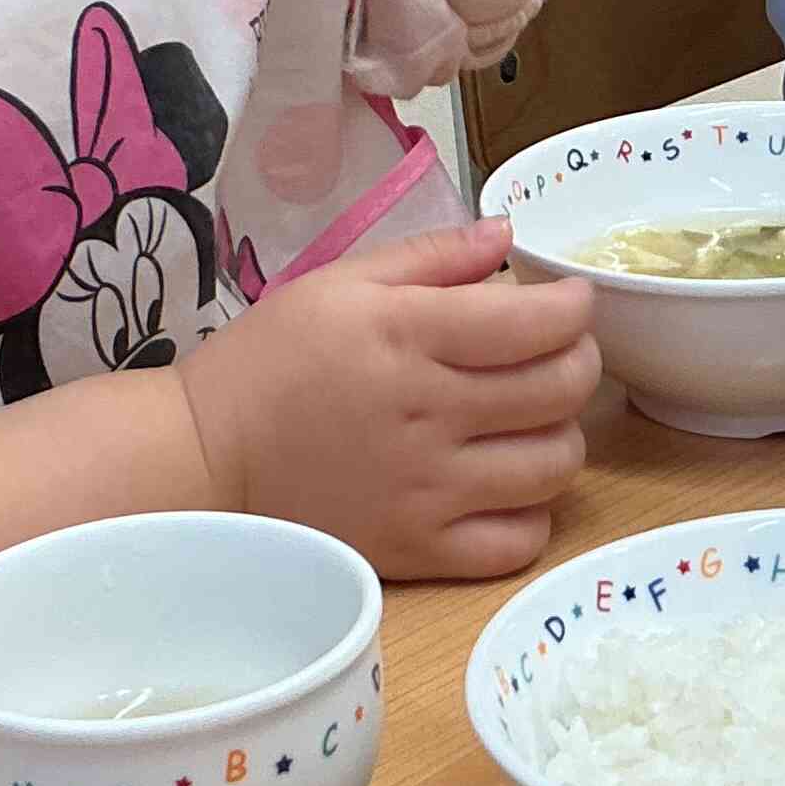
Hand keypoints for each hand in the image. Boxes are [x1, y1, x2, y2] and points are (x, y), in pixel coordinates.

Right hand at [178, 220, 595, 578]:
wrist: (205, 459)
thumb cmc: (270, 362)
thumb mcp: (338, 284)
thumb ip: (432, 256)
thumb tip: (508, 235)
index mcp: (408, 336)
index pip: (538, 322)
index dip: (574, 306)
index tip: (568, 301)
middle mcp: (428, 413)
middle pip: (561, 389)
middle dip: (580, 360)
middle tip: (559, 354)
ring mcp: (427, 490)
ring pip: (555, 465)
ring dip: (561, 434)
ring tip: (532, 419)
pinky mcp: (419, 550)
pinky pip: (517, 541)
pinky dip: (531, 511)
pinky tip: (506, 484)